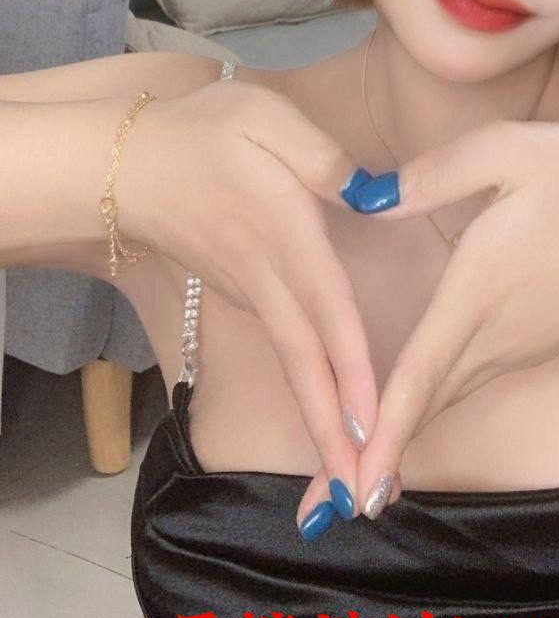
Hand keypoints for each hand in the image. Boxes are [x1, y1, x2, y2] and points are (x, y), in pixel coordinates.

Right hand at [119, 75, 376, 529]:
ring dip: (321, 423)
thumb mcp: (266, 119)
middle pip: (306, 363)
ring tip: (344, 481)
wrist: (125, 167)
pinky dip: (309, 391)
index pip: (326, 311)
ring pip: (295, 364)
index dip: (351, 370)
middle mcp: (270, 279)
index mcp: (284, 237)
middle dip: (331, 432)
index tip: (371, 429)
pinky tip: (330, 417)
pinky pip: (285, 349)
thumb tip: (374, 196)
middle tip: (355, 497)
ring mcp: (253, 293)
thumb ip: (322, 157)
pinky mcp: (245, 293)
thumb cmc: (201, 134)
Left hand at [341, 119, 558, 518]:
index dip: (380, 434)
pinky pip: (478, 380)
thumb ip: (433, 175)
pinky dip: (439, 403)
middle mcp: (500, 336)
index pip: (418, 375)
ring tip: (365, 470)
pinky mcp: (546, 343)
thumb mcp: (509, 151)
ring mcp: (527, 346)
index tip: (352, 492)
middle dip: (379, 460)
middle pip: (428, 406)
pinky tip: (421, 399)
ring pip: (452, 396)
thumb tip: (367, 199)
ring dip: (407, 432)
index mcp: (480, 291)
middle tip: (327, 509)